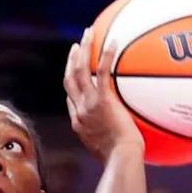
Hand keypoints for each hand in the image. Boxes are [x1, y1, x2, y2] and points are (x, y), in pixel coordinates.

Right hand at [64, 28, 143, 160]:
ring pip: (79, 72)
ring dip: (83, 50)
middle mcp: (79, 111)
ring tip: (88, 34)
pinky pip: (103, 73)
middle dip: (71, 61)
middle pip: (69, 80)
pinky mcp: (102, 101)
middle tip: (76, 46)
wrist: (120, 158)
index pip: (70, 99)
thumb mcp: (108, 149)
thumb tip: (122, 134)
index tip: (77, 71)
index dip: (72, 84)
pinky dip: (106, 57)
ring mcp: (88, 106)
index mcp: (78, 122)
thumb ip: (109, 136)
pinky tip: (113, 43)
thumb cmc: (121, 158)